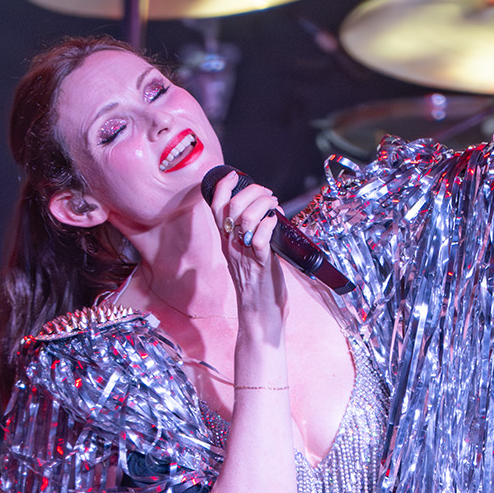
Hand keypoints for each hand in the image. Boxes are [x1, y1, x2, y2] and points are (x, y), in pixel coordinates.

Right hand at [210, 171, 286, 339]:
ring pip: (246, 218)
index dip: (224, 187)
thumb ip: (251, 236)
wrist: (260, 316)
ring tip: (274, 206)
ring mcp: (246, 255)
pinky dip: (270, 224)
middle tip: (267, 195)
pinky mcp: (261, 264)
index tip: (236, 175)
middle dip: (252, 192)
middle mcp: (233, 246)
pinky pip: (261, 237)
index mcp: (227, 242)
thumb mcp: (248, 256)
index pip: (216, 208)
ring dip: (263, 205)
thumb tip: (266, 215)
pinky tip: (276, 223)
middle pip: (232, 207)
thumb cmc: (258, 287)